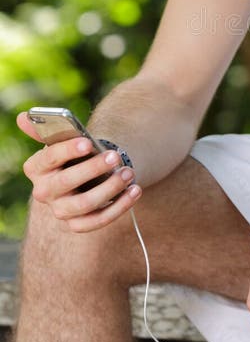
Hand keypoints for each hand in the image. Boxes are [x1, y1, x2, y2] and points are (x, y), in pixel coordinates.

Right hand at [17, 112, 141, 232]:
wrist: (85, 176)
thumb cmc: (75, 154)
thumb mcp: (63, 141)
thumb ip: (48, 130)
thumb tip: (22, 117)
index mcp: (36, 167)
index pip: (49, 158)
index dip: (68, 150)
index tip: (88, 142)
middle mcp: (43, 191)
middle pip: (66, 182)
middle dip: (92, 169)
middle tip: (115, 156)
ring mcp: (60, 210)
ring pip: (84, 204)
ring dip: (110, 188)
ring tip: (129, 172)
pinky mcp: (77, 225)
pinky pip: (98, 221)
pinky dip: (119, 206)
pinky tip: (135, 190)